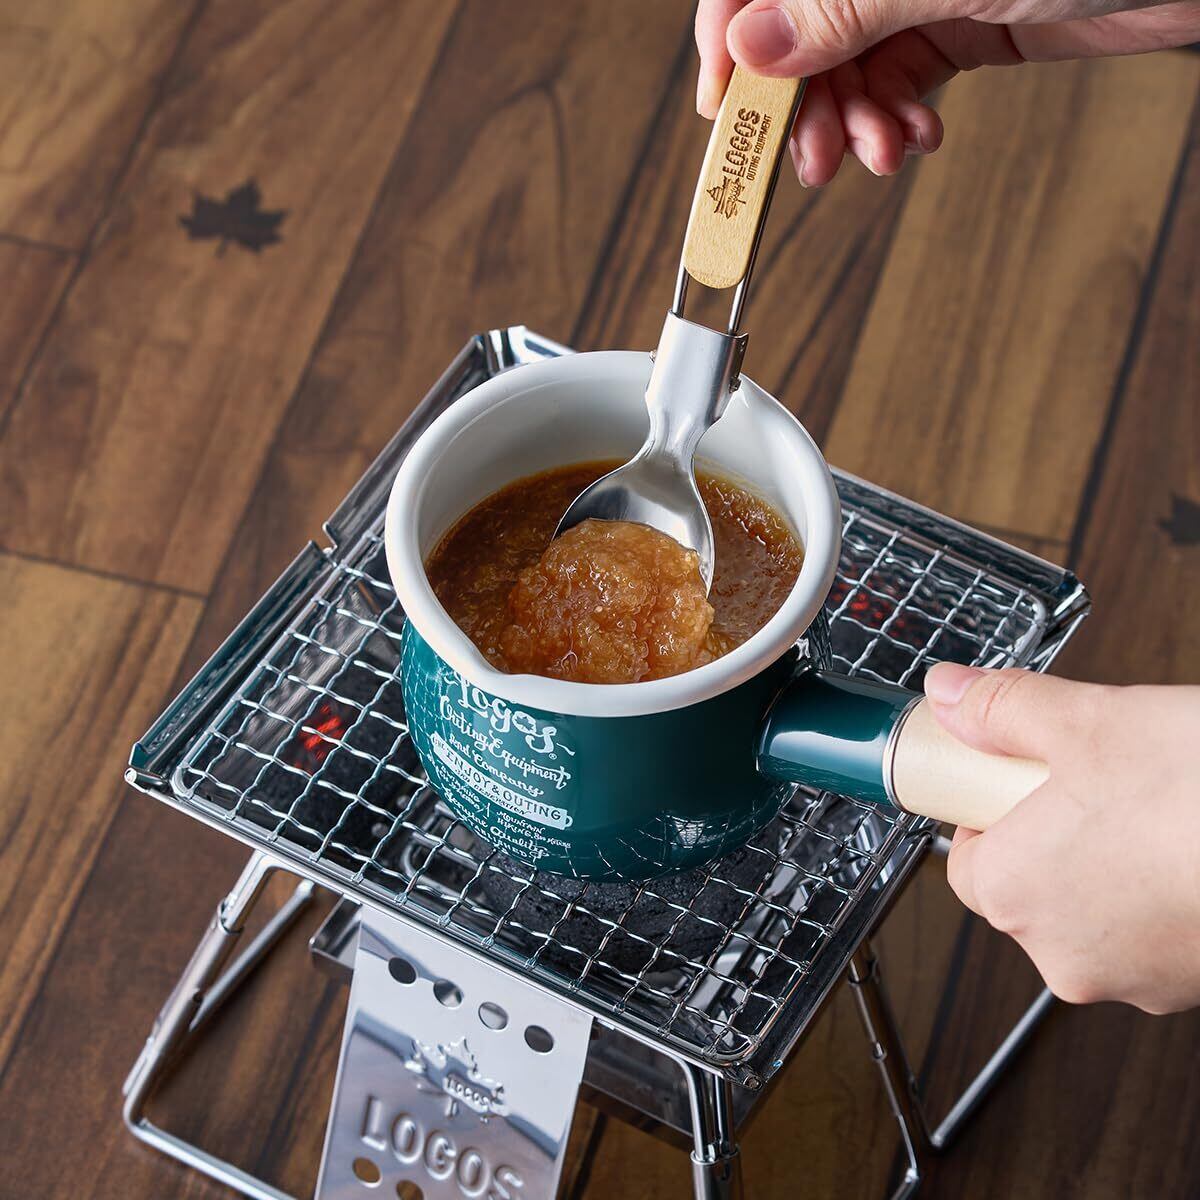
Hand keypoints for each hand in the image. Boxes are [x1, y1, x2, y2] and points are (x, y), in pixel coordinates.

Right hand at [696, 0, 1199, 184]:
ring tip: (876, 154)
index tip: (725, 110)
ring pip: (845, 68)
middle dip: (802, 105)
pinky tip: (913, 137)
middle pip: (796, 33)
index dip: (731, 43)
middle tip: (813, 158)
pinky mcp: (955, 21)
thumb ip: (839, 8)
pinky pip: (898, 81)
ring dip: (853, 125)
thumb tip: (750, 45)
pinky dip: (897, 119)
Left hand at [923, 662, 1199, 1013]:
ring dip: (1115, 863)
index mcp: (1014, 892)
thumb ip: (1003, 709)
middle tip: (1098, 780)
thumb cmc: (1199, 795)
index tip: (1018, 778)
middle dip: (1057, 832)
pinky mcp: (1193, 984)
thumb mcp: (1087, 722)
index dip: (991, 808)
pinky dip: (1166, 892)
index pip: (968, 856)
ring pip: (1097, 910)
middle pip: (1031, 884)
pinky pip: (1156, 931)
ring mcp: (1136, 980)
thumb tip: (948, 694)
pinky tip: (1192, 845)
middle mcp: (1063, 954)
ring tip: (1159, 809)